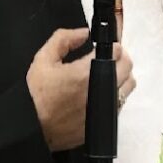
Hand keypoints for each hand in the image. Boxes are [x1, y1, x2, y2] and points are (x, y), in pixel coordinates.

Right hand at [26, 28, 134, 150]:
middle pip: (127, 67)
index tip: (104, 47)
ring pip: (128, 86)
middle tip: (107, 58)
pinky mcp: (106, 121)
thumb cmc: (37, 94)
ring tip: (107, 75)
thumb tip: (85, 33)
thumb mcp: (43, 60)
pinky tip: (101, 92)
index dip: (112, 46)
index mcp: (87, 73)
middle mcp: (102, 90)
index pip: (116, 51)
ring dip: (122, 76)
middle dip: (119, 58)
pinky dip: (116, 93)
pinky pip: (121, 102)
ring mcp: (106, 108)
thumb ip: (63, 39)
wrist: (33, 129)